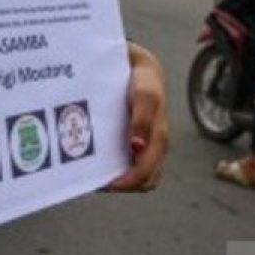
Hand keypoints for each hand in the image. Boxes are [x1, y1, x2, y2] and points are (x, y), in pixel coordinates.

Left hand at [106, 42, 168, 192]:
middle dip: (120, 185)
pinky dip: (117, 170)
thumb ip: (142, 119)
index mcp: (159, 139)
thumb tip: (137, 148)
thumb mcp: (144, 95)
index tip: (103, 182)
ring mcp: (148, 147)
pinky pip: (130, 165)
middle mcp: (155, 147)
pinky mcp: (139, 144)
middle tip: (94, 179)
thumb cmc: (143, 82)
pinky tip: (99, 163)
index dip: (125, 183)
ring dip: (118, 180)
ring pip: (137, 177)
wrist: (142, 69)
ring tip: (95, 173)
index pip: (145, 175)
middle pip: (142, 182)